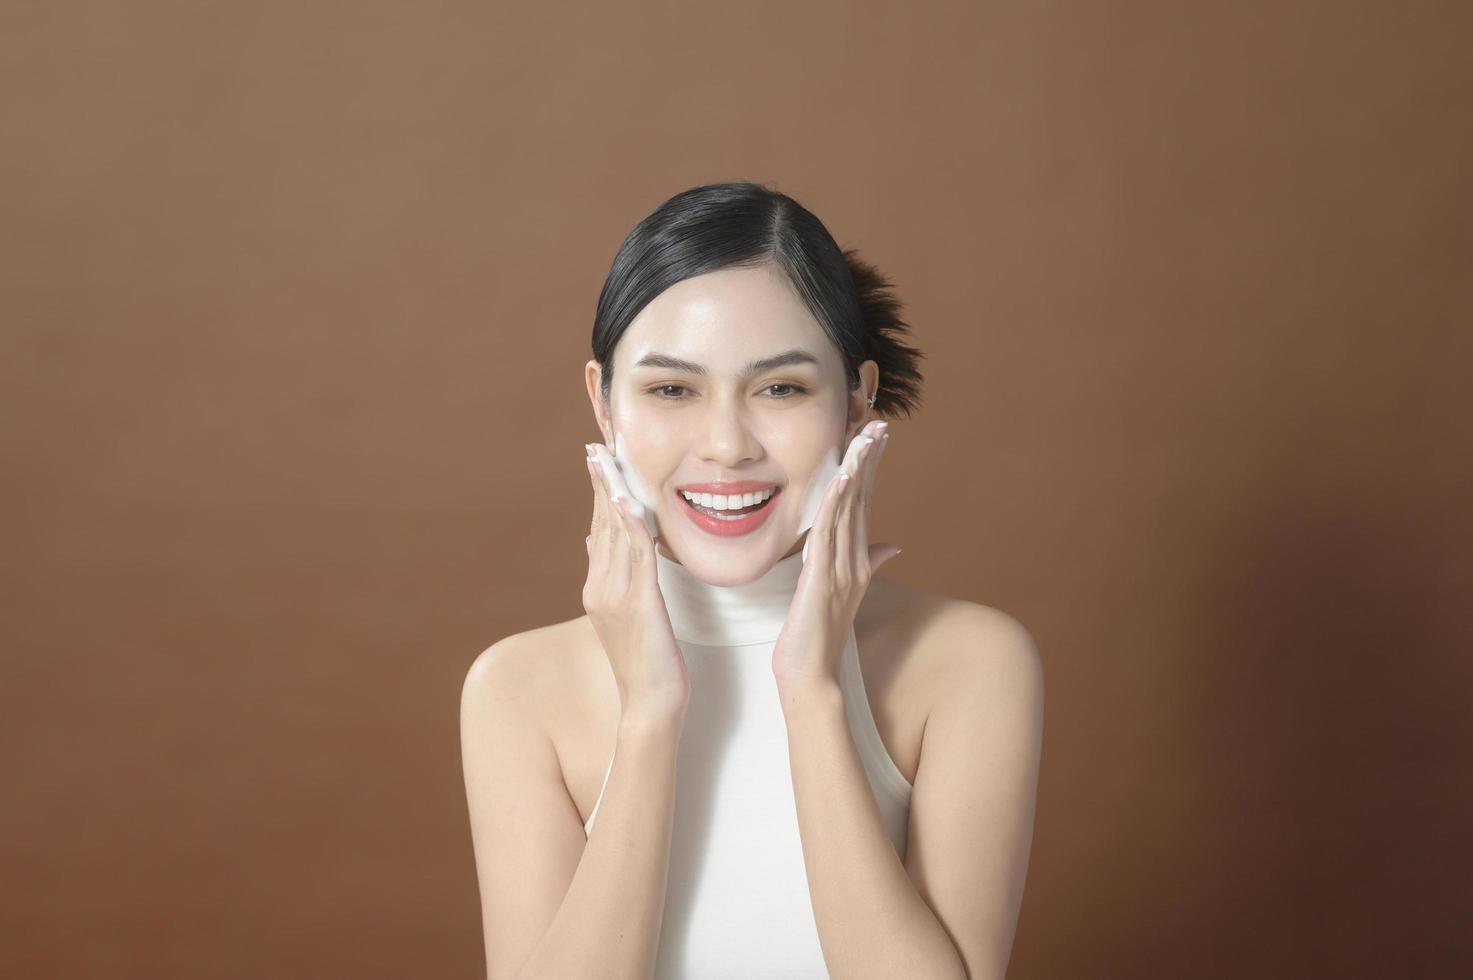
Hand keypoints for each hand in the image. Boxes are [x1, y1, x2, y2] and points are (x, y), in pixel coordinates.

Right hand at [583, 443, 689, 720]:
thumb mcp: (623, 612)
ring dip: (611, 493)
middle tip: (596, 445)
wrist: (651, 703)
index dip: (597, 492)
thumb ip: (610, 574)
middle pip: (600, 523)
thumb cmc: (646, 661)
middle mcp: (600, 586)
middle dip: (599, 481)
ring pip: (614, 533)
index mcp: (597, 587)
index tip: (595, 460)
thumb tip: (593, 539)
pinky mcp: (639, 602)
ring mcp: (616, 594)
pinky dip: (632, 525)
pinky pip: (635, 556)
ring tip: (606, 459)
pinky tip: (629, 501)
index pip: (597, 528)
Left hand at [771, 419, 901, 694]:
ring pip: (850, 511)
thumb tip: (892, 547)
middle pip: (864, 501)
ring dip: (857, 473)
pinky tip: (841, 479)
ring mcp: (841, 570)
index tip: (878, 438)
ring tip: (865, 439)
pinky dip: (836, 505)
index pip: (865, 504)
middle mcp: (854, 561)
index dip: (871, 470)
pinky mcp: (822, 580)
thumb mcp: (841, 594)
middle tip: (881, 425)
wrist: (810, 675)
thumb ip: (865, 565)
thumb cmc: (817, 636)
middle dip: (871, 462)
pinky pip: (830, 535)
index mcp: (856, 561)